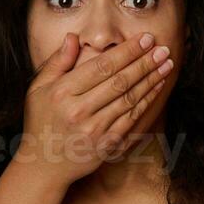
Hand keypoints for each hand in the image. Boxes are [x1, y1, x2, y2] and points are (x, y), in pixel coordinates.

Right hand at [21, 31, 172, 185]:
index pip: (102, 66)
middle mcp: (79, 111)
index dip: (127, 51)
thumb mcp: (38, 88)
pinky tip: (157, 87)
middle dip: (144, 63)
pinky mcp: (106, 145)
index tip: (145, 39)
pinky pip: (132, 119)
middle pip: (119, 81)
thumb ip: (57, 62)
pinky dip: (147, 101)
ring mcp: (94, 130)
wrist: (43, 166)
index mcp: (62, 93)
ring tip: (166, 64)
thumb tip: (73, 37)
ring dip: (151, 80)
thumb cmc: (41, 121)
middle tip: (163, 49)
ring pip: (129, 99)